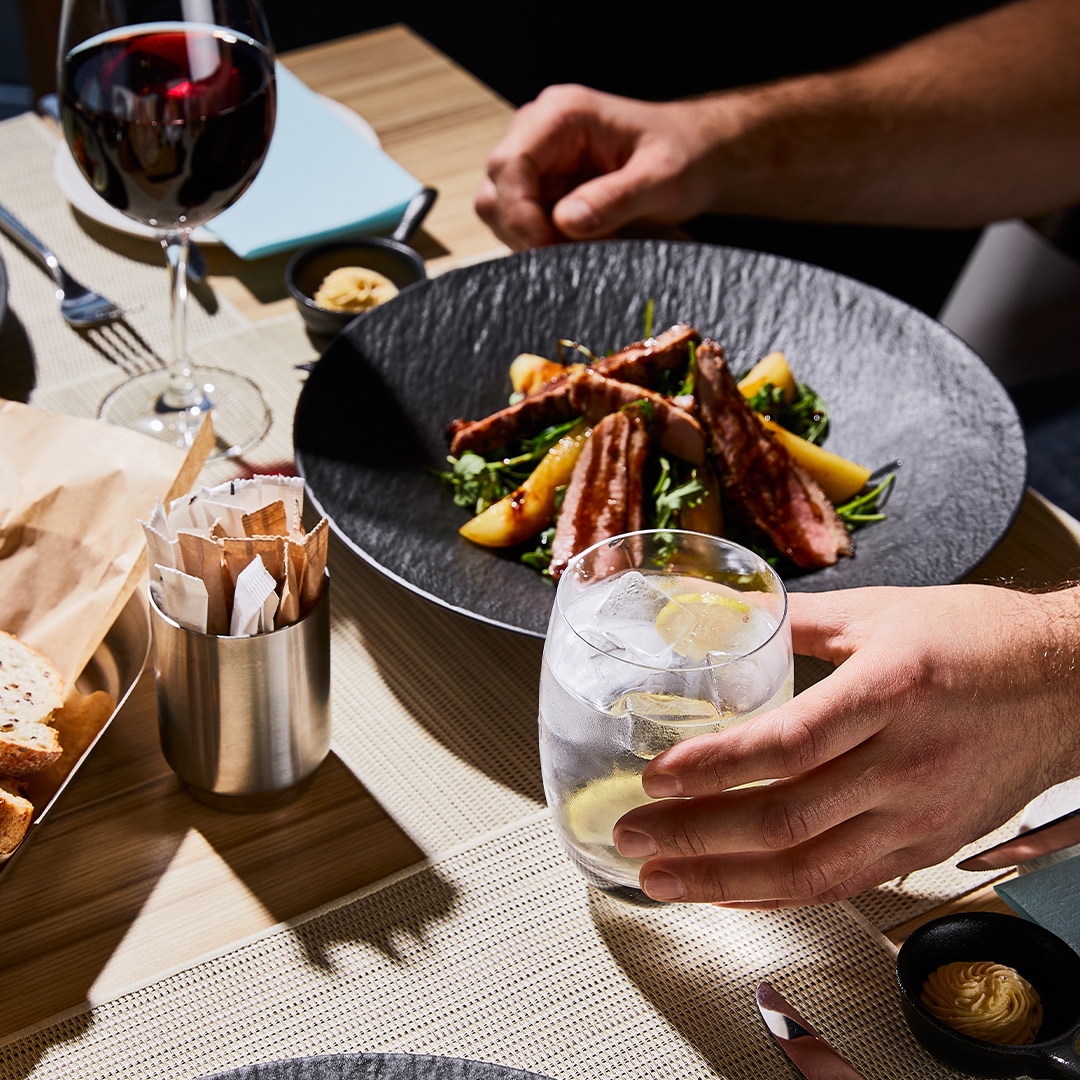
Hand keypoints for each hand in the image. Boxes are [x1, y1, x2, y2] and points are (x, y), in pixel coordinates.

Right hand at [475, 85, 732, 249]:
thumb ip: (615, 199)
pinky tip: (580, 246)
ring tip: (583, 249)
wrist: (695, 156)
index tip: (548, 248)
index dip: (520, 213)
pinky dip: (543, 244)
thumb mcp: (662, 179)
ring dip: (533, 241)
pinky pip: (520, 224)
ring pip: (501, 212)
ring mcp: (536, 161)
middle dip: (525, 232)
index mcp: (562, 114)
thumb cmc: (683, 156)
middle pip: (496, 191)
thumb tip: (566, 222)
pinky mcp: (540, 188)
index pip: (510, 164)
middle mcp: (538, 132)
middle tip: (568, 257)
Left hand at [612, 584, 1079, 906]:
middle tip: (633, 836)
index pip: (786, 745)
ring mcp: (919, 817)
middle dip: (695, 837)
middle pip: (785, 820)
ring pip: (809, 871)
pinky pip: (843, 885)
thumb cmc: (983, 642)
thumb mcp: (884, 612)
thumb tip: (726, 611)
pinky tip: (731, 893)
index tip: (656, 779)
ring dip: (723, 882)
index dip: (713, 769)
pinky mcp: (927, 847)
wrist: (1069, 687)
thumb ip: (797, 617)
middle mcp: (905, 765)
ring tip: (660, 880)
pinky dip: (778, 895)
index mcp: (890, 692)